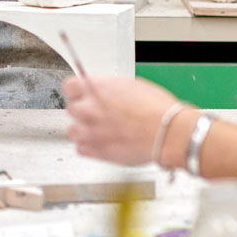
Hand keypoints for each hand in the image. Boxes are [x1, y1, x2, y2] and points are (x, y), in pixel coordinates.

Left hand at [63, 75, 181, 165]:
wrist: (167, 132)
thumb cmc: (156, 109)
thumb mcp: (130, 86)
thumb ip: (108, 89)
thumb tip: (103, 93)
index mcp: (96, 88)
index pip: (69, 86)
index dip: (77, 91)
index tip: (81, 95)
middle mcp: (88, 107)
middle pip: (70, 108)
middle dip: (83, 111)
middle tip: (98, 115)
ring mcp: (89, 130)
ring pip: (72, 130)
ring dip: (84, 130)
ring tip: (101, 131)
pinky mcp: (95, 151)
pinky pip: (80, 149)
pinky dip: (90, 147)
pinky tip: (103, 143)